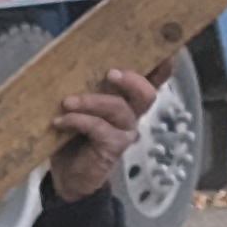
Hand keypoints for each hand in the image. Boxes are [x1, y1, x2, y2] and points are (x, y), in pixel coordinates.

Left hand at [44, 53, 161, 194]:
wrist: (68, 175)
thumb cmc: (74, 133)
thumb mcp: (79, 105)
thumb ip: (84, 86)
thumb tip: (67, 59)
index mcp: (128, 99)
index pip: (151, 80)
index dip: (161, 67)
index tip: (166, 52)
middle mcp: (132, 113)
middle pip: (145, 93)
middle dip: (131, 80)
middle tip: (110, 73)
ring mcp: (125, 131)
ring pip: (118, 108)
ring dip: (92, 101)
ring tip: (68, 102)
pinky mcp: (113, 147)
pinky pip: (99, 127)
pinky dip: (78, 120)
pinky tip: (61, 120)